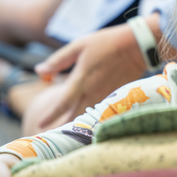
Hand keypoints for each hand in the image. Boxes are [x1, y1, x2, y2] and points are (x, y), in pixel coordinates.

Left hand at [34, 14, 160, 128]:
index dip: (50, 115)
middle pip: (74, 116)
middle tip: (52, 133)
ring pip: (88, 117)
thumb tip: (39, 71)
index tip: (40, 124)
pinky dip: (92, 118)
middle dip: (62, 126)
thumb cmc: (107, 43)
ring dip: (77, 123)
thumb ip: (58, 61)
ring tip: (67, 129)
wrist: (137, 46)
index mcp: (81, 81)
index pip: (61, 104)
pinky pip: (100, 112)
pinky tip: (88, 119)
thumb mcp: (79, 46)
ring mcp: (105, 97)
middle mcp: (92, 93)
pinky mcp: (115, 97)